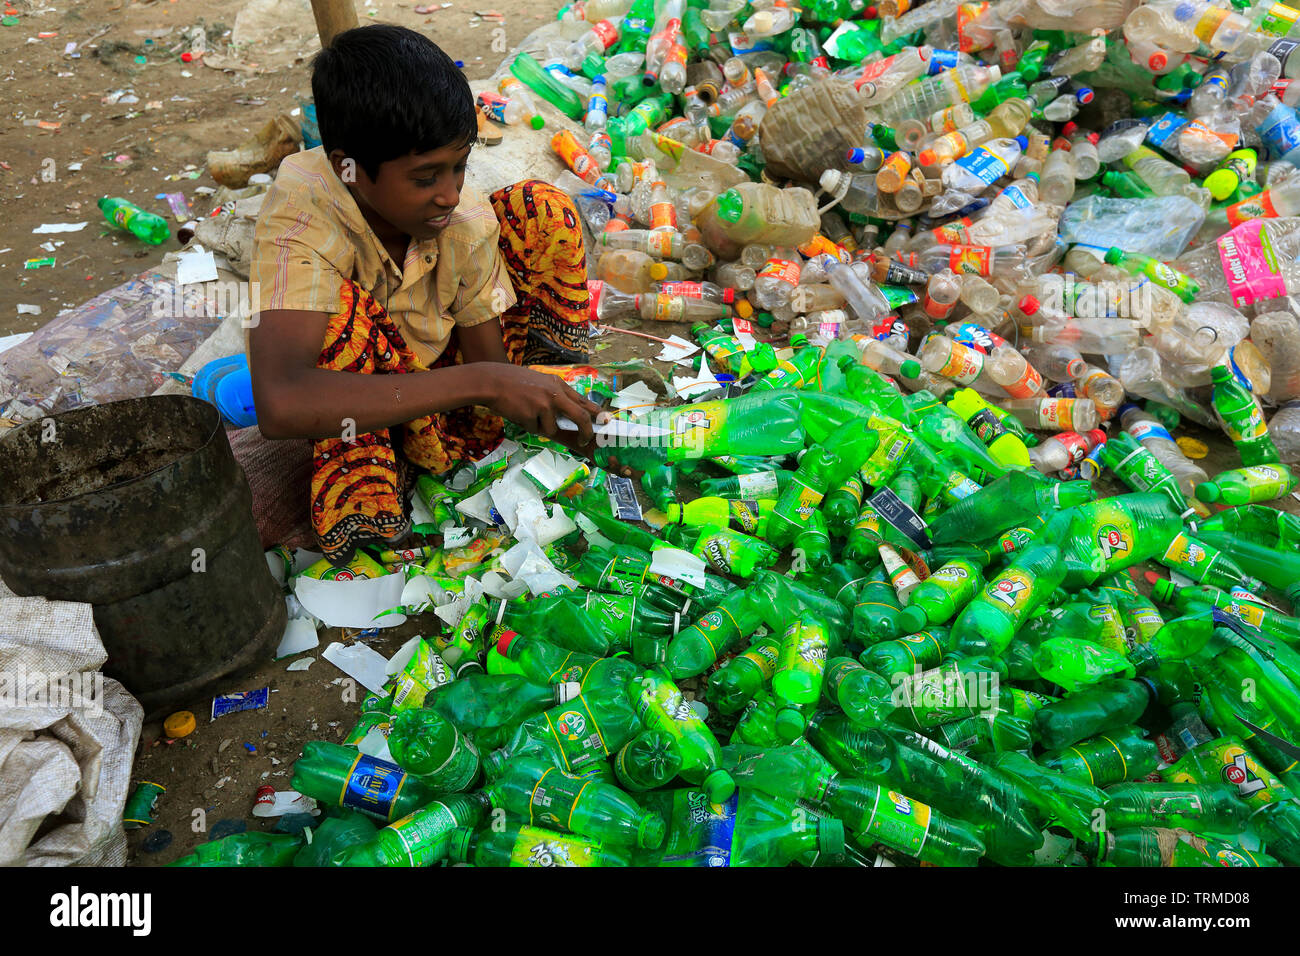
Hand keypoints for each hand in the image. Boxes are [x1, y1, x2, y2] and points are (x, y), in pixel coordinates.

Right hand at [481, 364, 601, 445]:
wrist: (492, 381)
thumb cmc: (513, 383)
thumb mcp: (540, 383)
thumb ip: (555, 396)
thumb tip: (567, 418)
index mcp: (558, 384)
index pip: (583, 401)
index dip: (596, 414)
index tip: (604, 422)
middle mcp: (555, 393)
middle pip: (580, 417)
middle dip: (586, 432)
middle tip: (585, 441)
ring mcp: (545, 404)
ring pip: (552, 428)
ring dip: (541, 427)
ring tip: (526, 412)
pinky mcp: (533, 414)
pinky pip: (536, 429)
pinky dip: (528, 426)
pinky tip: (518, 412)